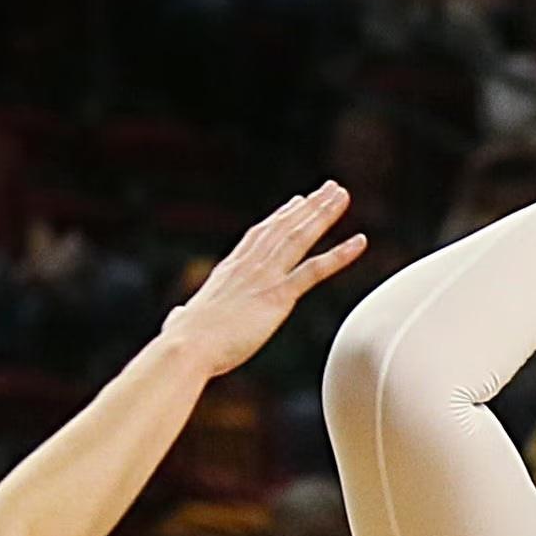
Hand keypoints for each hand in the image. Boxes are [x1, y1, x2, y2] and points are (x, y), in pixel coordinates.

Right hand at [157, 182, 366, 377]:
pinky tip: (359, 242)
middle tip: (330, 188)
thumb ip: (183, 316)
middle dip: (310, 206)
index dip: (281, 217)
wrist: (187, 346)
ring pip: (300, 237)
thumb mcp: (182, 322)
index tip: (297, 202)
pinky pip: (315, 270)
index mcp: (229, 270)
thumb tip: (176, 319)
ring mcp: (265, 277)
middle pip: (284, 227)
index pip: (259, 235)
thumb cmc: (181, 341)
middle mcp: (249, 265)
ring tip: (342, 196)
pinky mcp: (279, 295)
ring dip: (324, 215)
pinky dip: (339, 255)